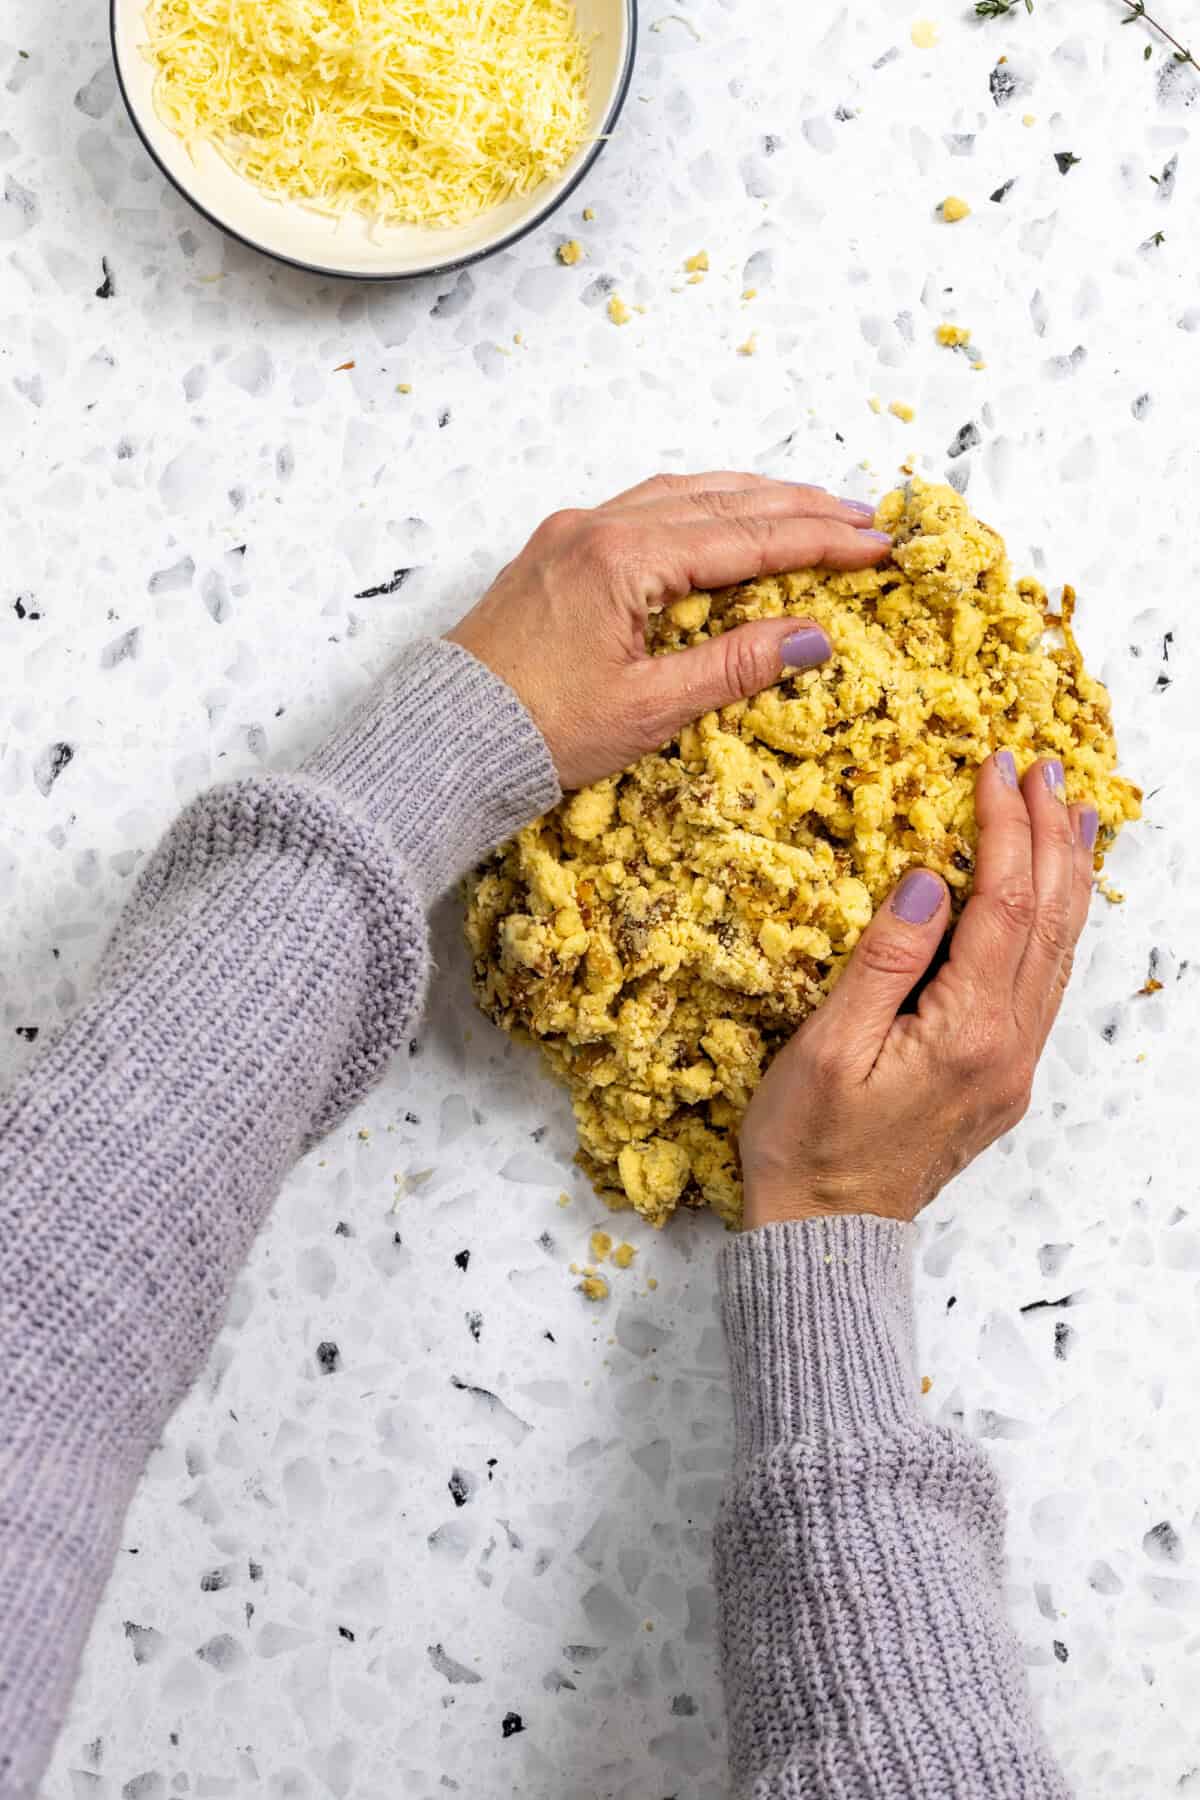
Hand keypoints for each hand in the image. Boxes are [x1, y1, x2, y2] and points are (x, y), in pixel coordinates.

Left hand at [446, 472, 890, 789]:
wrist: (441, 744)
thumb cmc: (539, 733)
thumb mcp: (648, 708)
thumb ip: (735, 666)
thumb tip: (814, 637)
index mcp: (622, 559)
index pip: (745, 539)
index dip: (818, 542)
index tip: (877, 544)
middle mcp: (595, 527)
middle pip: (718, 502)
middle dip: (796, 508)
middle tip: (862, 517)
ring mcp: (569, 534)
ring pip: (679, 495)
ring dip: (748, 498)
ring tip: (807, 507)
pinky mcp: (553, 554)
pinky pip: (642, 509)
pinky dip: (697, 508)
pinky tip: (720, 519)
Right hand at [739, 754, 1099, 1228]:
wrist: (826, 1235)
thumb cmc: (809, 1145)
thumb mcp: (829, 1046)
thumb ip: (886, 958)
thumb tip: (929, 877)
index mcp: (968, 1033)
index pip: (1002, 904)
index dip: (1006, 828)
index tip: (997, 767)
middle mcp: (1009, 1048)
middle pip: (1049, 922)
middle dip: (1052, 837)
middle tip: (1048, 769)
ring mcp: (1012, 1067)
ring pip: (1058, 954)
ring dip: (1066, 878)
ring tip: (1074, 816)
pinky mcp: (1001, 1081)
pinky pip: (1044, 984)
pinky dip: (1053, 927)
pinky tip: (1049, 904)